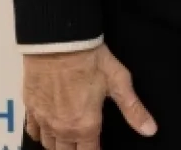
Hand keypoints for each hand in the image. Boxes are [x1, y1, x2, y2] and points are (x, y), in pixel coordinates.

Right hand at [21, 45, 155, 149]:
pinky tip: (47, 129)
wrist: (58, 41)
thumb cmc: (89, 59)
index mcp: (85, 125)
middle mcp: (62, 128)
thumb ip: (133, 109)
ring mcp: (44, 119)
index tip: (98, 147)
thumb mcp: (118, 81)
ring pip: (49, 145)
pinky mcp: (30, 107)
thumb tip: (150, 130)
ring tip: (68, 139)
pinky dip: (41, 134)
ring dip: (59, 145)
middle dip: (76, 149)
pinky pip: (32, 131)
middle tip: (84, 142)